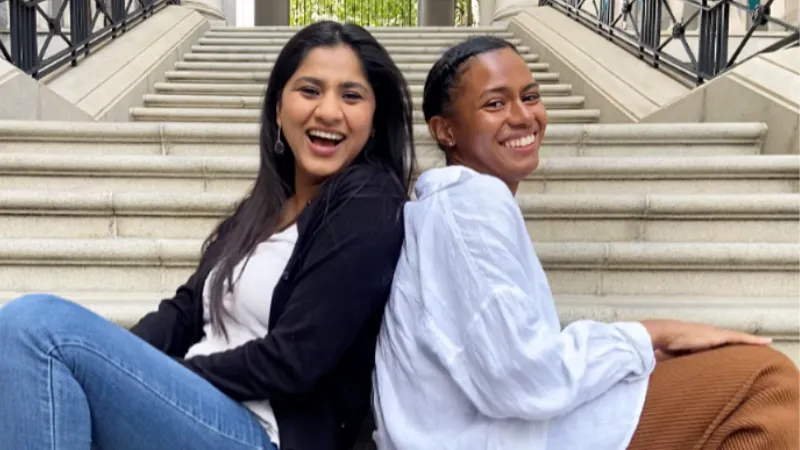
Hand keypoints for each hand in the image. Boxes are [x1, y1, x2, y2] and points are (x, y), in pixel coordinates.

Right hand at [641, 319, 771, 355]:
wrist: (664, 333)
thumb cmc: (666, 344)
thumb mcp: (676, 354)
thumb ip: (682, 358)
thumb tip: (678, 368)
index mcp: (699, 336)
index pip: (717, 341)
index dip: (728, 345)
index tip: (734, 350)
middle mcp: (709, 332)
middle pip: (730, 338)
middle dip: (741, 342)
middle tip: (755, 344)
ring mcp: (715, 333)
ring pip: (738, 337)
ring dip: (750, 341)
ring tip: (764, 343)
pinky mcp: (719, 336)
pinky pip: (741, 338)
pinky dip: (753, 340)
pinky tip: (765, 342)